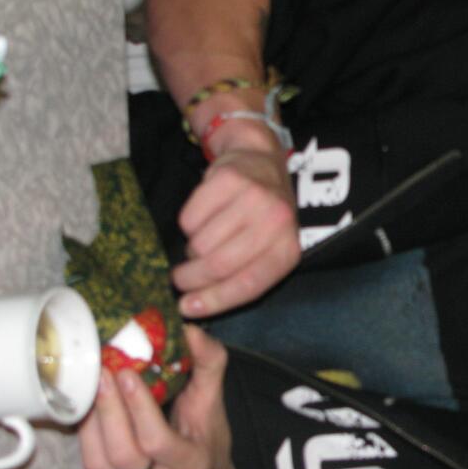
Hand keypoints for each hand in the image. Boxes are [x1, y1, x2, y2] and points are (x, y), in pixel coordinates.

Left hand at [79, 325, 235, 468]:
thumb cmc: (207, 439)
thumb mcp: (214, 404)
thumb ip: (208, 365)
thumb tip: (190, 329)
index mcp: (192, 464)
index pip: (159, 441)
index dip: (139, 409)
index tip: (127, 373)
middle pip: (126, 455)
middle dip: (109, 413)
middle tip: (101, 374)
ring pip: (101, 464)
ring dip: (92, 422)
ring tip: (90, 387)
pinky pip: (91, 465)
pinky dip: (85, 435)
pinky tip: (87, 408)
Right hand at [172, 144, 300, 317]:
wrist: (260, 160)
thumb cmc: (261, 217)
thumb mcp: (266, 250)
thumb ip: (243, 277)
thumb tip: (195, 306)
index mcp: (287, 250)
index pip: (249, 284)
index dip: (215, 300)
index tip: (187, 308)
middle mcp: (276, 223)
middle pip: (219, 265)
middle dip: (191, 279)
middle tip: (180, 279)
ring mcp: (253, 198)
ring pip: (200, 243)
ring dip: (192, 249)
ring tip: (204, 239)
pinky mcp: (229, 179)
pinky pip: (189, 218)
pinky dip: (188, 224)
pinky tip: (203, 216)